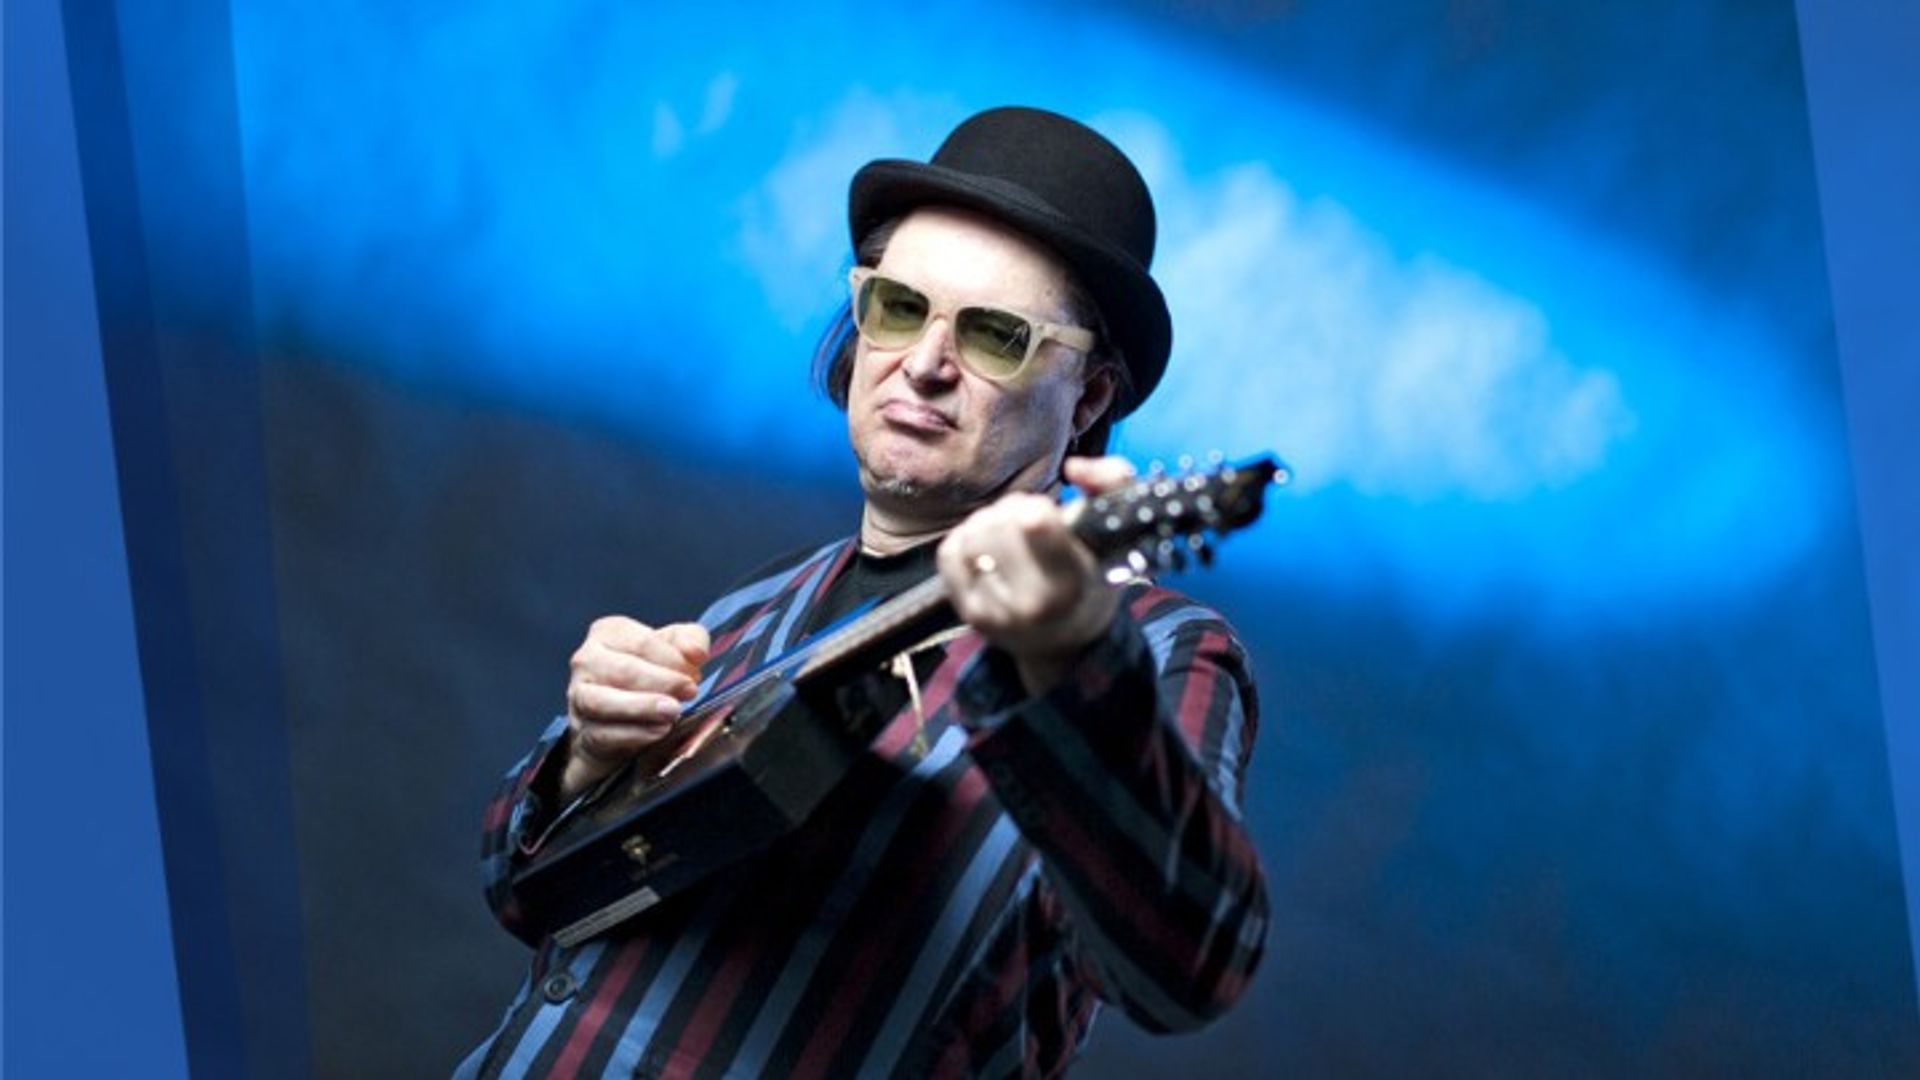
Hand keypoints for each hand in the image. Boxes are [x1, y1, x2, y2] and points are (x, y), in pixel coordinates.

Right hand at [560, 616, 709, 799]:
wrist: (621, 719)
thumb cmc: (648, 674)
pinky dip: (634, 734)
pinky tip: (659, 730)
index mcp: (608, 632)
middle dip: (662, 681)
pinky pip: (604, 733)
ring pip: (602, 701)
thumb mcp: (673, 648)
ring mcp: (579, 696)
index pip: (642, 642)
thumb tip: (696, 652)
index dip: (673, 658)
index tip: (694, 673)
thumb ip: (690, 640)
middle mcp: (587, 661)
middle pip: (623, 669)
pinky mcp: (583, 730)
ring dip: (643, 707)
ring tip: (673, 711)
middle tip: (689, 691)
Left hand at [937, 456, 1137, 693]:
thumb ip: (1113, 483)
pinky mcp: (966, 611)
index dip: (1036, 508)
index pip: (1033, 523)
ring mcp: (993, 611)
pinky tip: (990, 553)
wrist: (1066, 642)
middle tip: (1031, 528)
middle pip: (999, 520)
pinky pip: (951, 551)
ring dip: (990, 524)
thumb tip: (1073, 467)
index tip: (1046, 518)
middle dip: (1014, 511)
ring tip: (1011, 540)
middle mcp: (1029, 604)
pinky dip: (968, 541)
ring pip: (972, 533)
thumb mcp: (1118, 535)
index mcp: (1070, 583)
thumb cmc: (1092, 580)